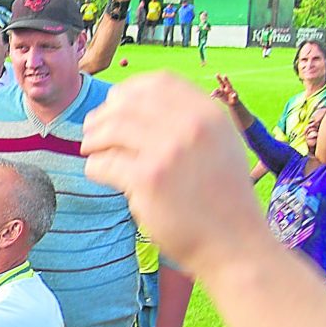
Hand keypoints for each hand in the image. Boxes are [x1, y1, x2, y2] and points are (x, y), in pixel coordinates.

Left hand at [81, 73, 267, 277]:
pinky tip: (99, 174)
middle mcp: (190, 126)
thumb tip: (138, 100)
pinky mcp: (147, 181)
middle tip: (92, 132)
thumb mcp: (221, 144)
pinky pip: (104, 163)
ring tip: (91, 150)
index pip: (158, 82)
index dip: (128, 91)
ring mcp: (168, 152)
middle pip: (127, 103)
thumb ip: (190, 120)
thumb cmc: (223, 198)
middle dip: (103, 116)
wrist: (235, 244)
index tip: (115, 105)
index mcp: (209, 113)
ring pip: (110, 130)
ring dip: (93, 140)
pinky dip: (95, 167)